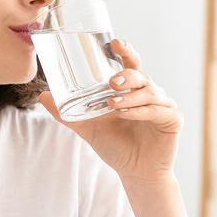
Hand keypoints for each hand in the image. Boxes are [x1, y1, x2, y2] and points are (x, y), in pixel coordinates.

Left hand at [37, 38, 183, 183]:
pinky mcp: (173, 120)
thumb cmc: (116, 147)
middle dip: (126, 75)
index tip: (114, 42)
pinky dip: (141, 111)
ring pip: (149, 92)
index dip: (126, 51)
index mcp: (132, 89)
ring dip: (130, 97)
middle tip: (111, 82)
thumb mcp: (88, 128)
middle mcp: (150, 93)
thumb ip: (68, 113)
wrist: (136, 173)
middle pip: (141, 75)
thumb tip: (43, 96)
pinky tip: (127, 115)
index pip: (131, 64)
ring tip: (113, 104)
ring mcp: (163, 105)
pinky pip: (158, 110)